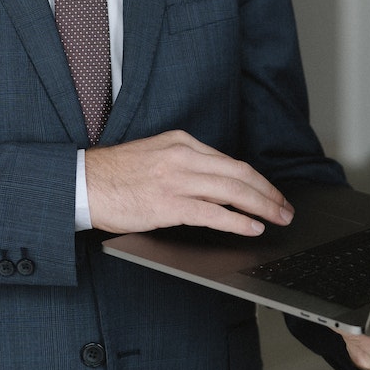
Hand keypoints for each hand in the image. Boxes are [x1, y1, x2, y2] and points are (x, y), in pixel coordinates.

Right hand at [84, 130, 294, 235]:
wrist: (83, 183)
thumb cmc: (115, 175)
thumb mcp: (155, 156)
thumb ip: (184, 165)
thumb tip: (215, 185)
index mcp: (181, 143)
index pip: (230, 161)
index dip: (257, 180)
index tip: (270, 193)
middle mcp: (183, 156)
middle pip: (240, 173)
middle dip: (268, 193)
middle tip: (285, 207)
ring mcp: (177, 179)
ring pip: (233, 190)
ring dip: (262, 206)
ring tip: (278, 218)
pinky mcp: (169, 204)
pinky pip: (213, 212)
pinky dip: (237, 220)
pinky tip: (252, 227)